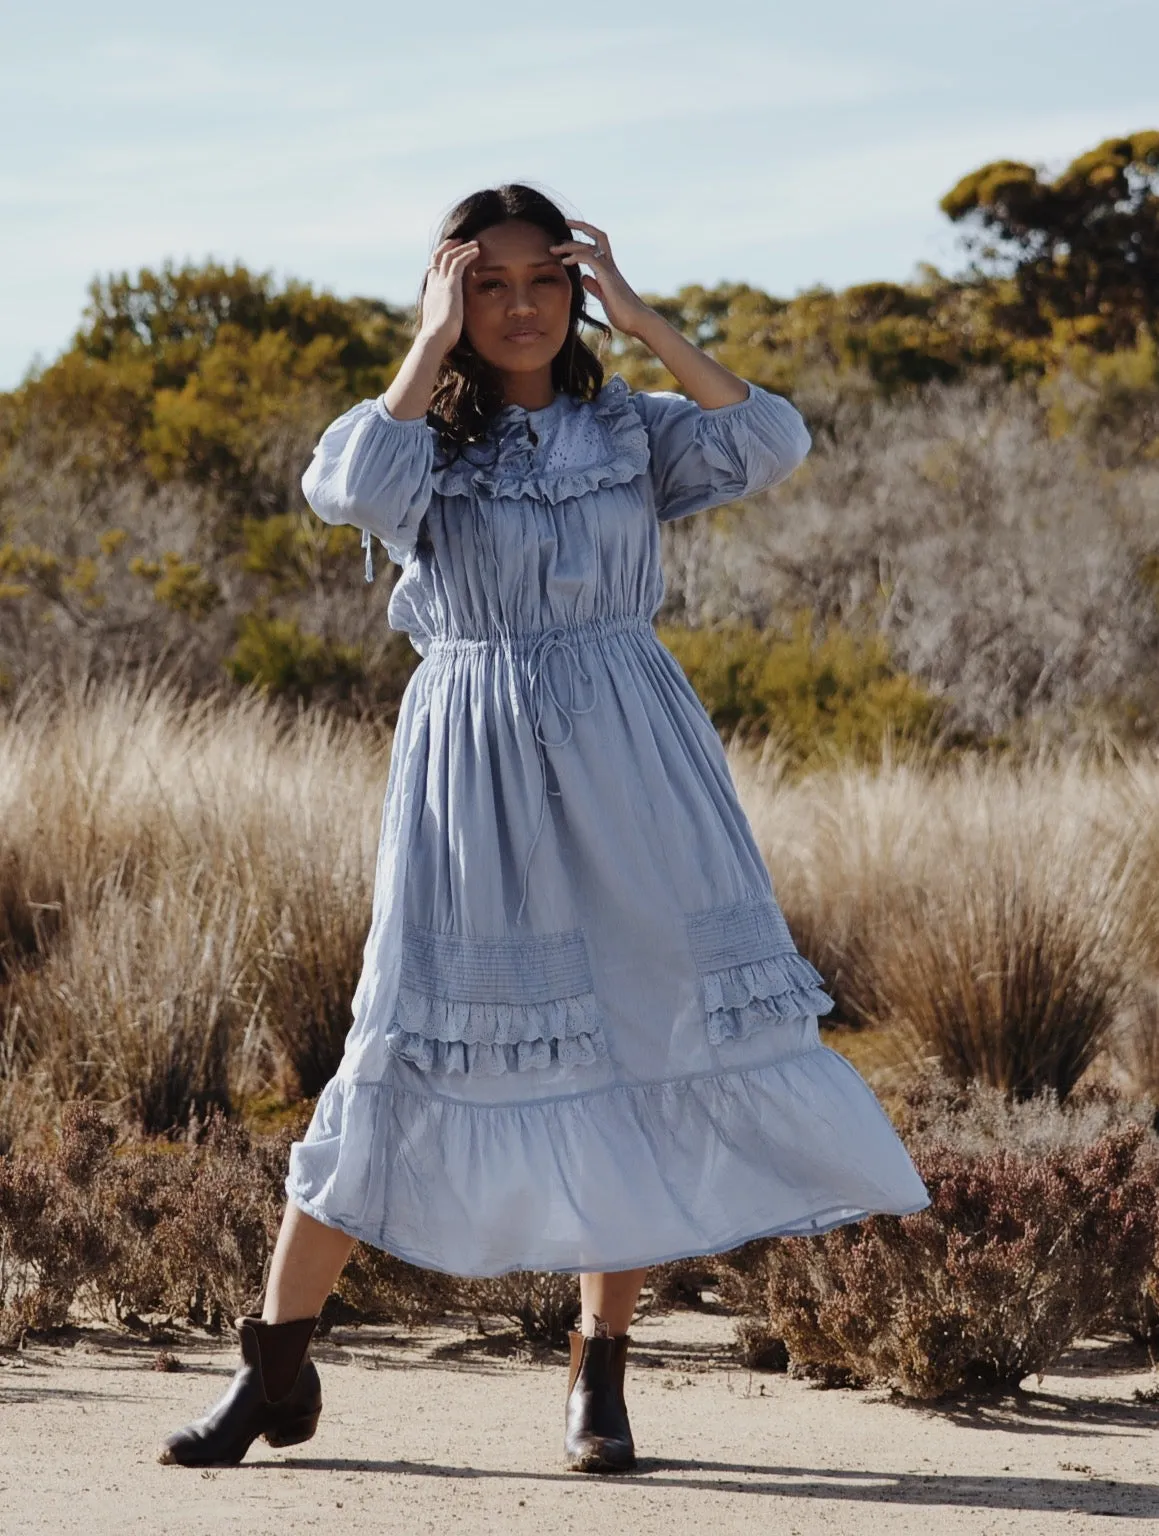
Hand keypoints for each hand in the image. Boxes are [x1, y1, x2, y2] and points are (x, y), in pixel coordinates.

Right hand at [418, 238, 479, 352]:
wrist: (435, 337)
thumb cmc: (439, 339)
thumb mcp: (441, 327)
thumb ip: (445, 323)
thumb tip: (449, 333)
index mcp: (430, 295)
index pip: (432, 272)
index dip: (439, 262)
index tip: (448, 257)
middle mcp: (433, 285)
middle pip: (437, 258)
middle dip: (447, 248)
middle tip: (458, 241)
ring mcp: (440, 283)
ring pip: (449, 256)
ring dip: (461, 247)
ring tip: (472, 243)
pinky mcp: (450, 283)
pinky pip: (458, 261)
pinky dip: (467, 253)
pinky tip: (477, 250)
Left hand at [549, 221, 651, 337]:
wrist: (637, 321)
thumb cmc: (623, 313)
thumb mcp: (604, 297)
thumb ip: (594, 286)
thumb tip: (584, 277)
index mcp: (609, 269)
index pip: (598, 244)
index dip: (585, 235)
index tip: (569, 232)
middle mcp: (610, 264)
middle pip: (597, 236)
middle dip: (580, 227)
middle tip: (563, 224)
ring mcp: (609, 269)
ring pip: (589, 246)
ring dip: (569, 246)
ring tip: (554, 249)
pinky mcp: (607, 275)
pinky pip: (589, 258)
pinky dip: (575, 256)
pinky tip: (565, 261)